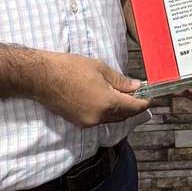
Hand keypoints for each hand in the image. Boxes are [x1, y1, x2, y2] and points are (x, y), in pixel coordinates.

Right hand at [33, 53, 149, 127]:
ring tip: (122, 94)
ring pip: (111, 119)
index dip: (144, 102)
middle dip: (133, 106)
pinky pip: (99, 119)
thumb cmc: (69, 68)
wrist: (41, 77)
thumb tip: (136, 86)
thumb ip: (120, 80)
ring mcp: (87, 122)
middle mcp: (99, 117)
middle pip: (124, 115)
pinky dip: (106, 112)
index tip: (150, 96)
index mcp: (107, 103)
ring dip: (119, 109)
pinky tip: (105, 99)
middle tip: (138, 93)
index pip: (134, 107)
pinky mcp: (77, 122)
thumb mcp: (99, 68)